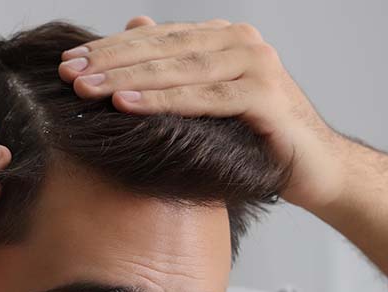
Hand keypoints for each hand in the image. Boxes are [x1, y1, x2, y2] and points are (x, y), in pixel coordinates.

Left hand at [57, 15, 351, 211]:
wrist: (319, 171)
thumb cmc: (261, 141)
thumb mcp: (212, 102)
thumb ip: (177, 65)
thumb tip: (135, 24)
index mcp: (226, 38)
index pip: (158, 38)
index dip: (110, 48)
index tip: (69, 61)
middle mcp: (242, 43)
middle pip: (163, 48)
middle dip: (110, 60)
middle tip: (68, 73)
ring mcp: (255, 65)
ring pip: (178, 69)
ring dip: (127, 77)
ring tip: (87, 87)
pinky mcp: (263, 96)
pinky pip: (203, 98)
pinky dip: (162, 100)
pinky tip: (125, 104)